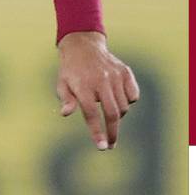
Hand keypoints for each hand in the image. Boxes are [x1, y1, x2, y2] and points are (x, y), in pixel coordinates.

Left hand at [55, 30, 139, 150]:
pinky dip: (128, 102)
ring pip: (124, 106)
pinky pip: (133, 95)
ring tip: (108, 113)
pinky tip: (118, 100)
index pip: (92, 114)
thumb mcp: (62, 85)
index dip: (97, 132)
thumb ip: (66, 99)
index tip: (102, 147)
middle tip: (111, 145)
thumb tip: (65, 113)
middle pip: (113, 113)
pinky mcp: (126, 73)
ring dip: (118, 116)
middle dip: (113, 132)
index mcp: (83, 86)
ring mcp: (115, 76)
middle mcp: (101, 81)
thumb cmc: (70, 71)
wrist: (83, 46)